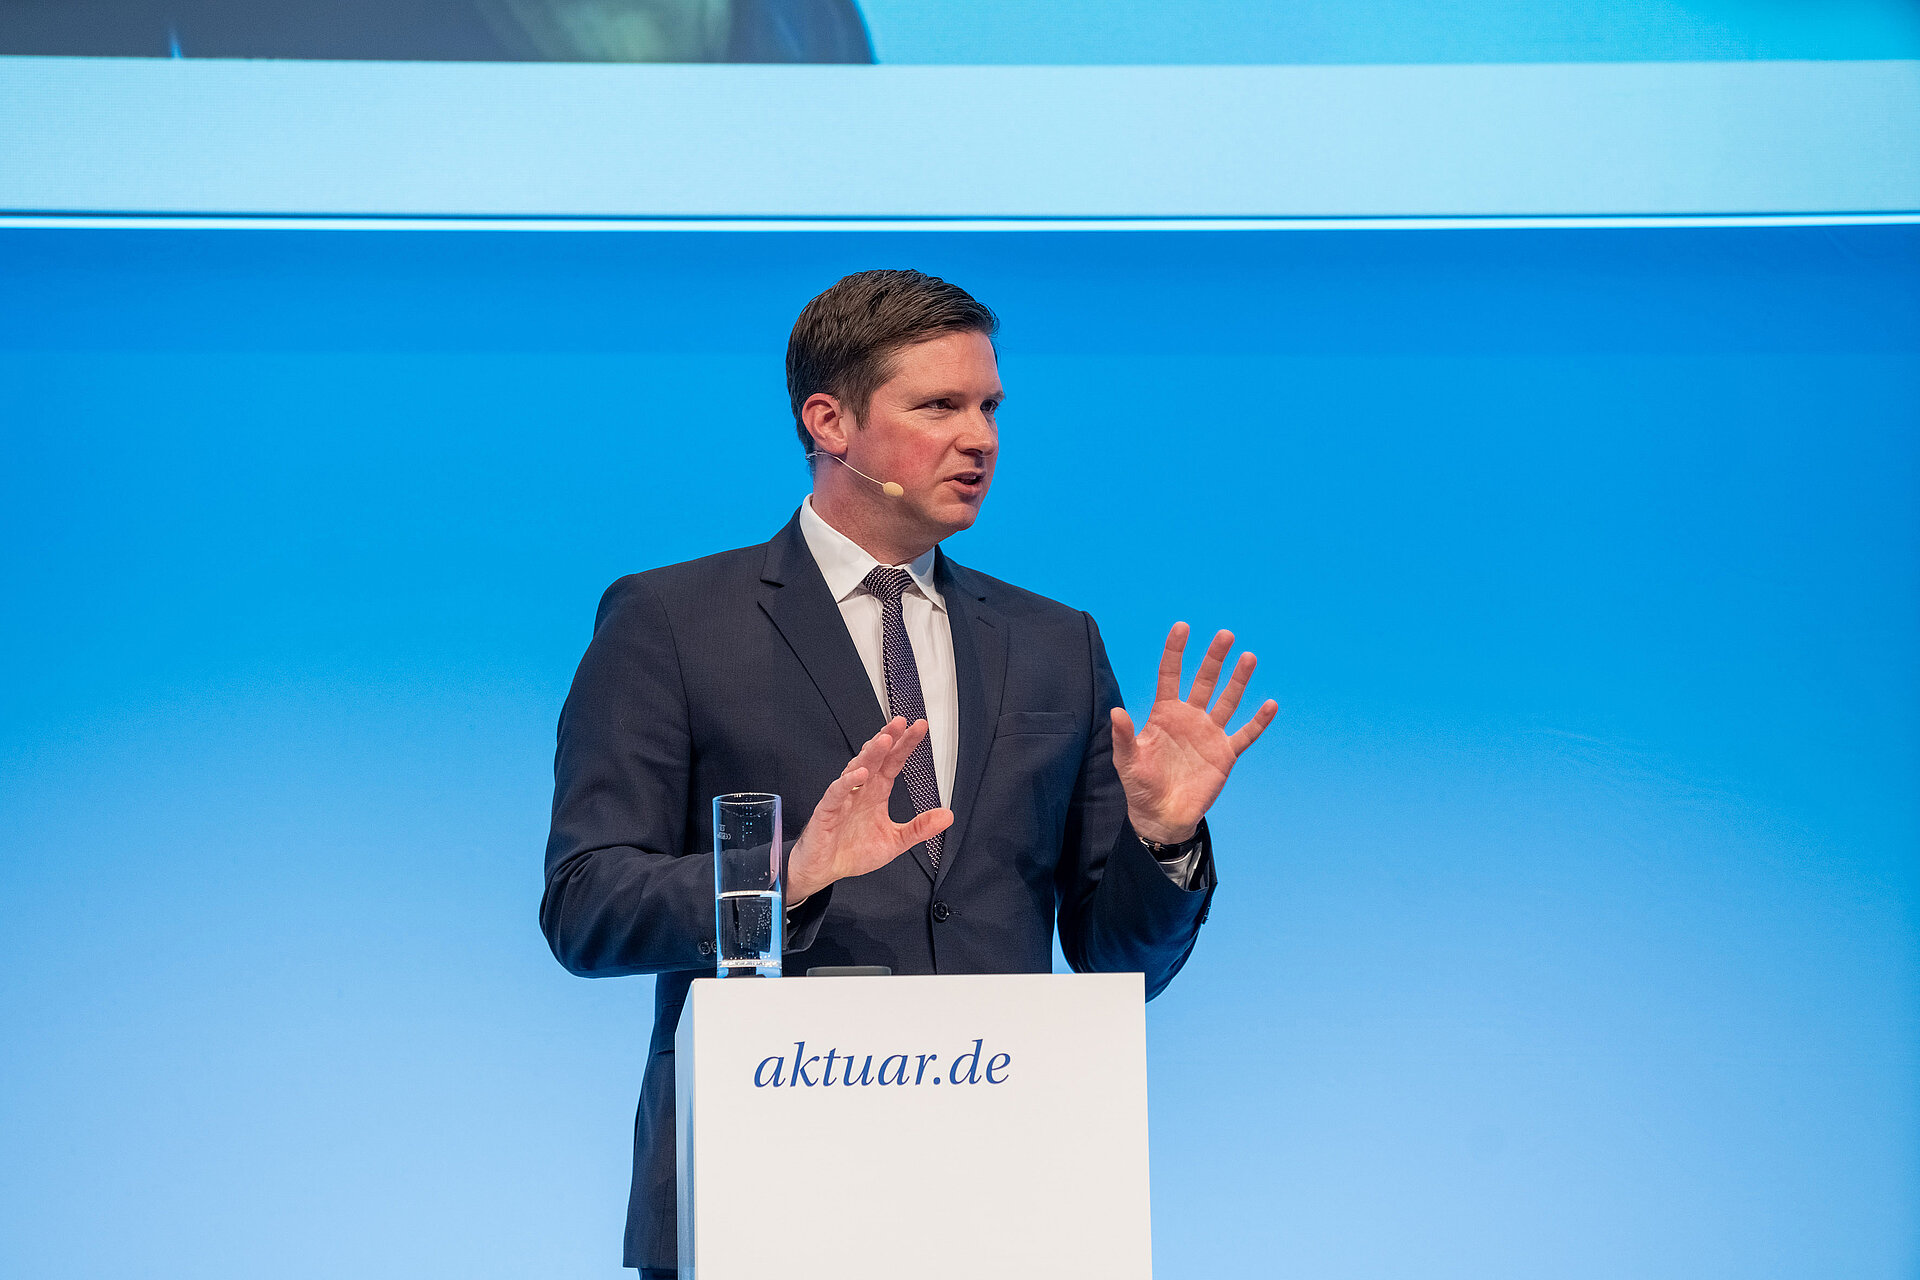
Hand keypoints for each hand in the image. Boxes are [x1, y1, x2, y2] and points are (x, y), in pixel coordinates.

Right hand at [787, 717, 953, 902]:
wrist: (825, 870)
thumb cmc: (854, 852)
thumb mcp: (894, 841)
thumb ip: (919, 828)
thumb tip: (948, 816)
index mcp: (876, 792)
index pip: (893, 762)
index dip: (905, 745)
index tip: (919, 726)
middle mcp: (860, 789)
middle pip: (875, 758)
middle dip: (888, 739)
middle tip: (901, 722)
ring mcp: (843, 798)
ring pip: (856, 769)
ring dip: (870, 755)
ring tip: (883, 741)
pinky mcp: (826, 811)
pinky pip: (836, 793)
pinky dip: (846, 783)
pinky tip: (859, 774)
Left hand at [1111, 623, 1277, 844]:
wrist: (1162, 816)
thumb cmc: (1140, 786)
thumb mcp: (1127, 760)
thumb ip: (1124, 736)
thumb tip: (1115, 712)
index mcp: (1164, 713)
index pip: (1170, 675)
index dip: (1175, 651)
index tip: (1182, 627)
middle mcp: (1189, 717)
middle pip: (1204, 681)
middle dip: (1214, 658)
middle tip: (1225, 635)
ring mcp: (1209, 733)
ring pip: (1227, 700)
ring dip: (1238, 680)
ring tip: (1248, 657)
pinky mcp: (1225, 753)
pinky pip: (1245, 734)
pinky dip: (1258, 721)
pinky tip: (1270, 704)